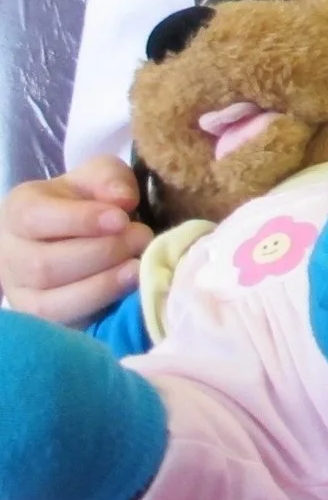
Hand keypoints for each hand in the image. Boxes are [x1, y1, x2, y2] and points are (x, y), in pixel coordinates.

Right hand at [1, 157, 152, 324]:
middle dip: (102, 253)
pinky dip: (98, 306)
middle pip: (43, 264)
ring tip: (138, 266)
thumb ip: (110, 179)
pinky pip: (62, 321)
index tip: (122, 219)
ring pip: (50, 299)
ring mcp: (20, 290)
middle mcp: (9, 253)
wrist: (81, 232)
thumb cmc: (90, 201)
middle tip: (142, 238)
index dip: (81, 220)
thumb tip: (123, 200)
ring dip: (102, 284)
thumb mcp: (100, 177)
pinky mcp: (40, 317)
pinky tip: (128, 289)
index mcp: (19, 210)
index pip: (35, 217)